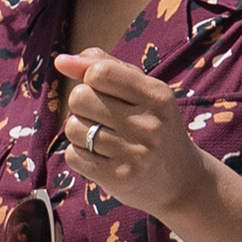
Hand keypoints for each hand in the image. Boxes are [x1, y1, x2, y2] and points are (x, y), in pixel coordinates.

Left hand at [56, 50, 215, 223]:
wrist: (180, 180)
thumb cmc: (153, 125)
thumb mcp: (142, 90)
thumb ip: (106, 66)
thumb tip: (61, 61)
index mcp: (157, 95)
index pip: (100, 72)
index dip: (89, 77)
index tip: (102, 89)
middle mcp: (149, 124)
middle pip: (79, 98)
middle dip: (82, 104)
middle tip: (102, 116)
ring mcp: (135, 154)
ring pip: (72, 128)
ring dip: (80, 131)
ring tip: (103, 138)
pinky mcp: (119, 178)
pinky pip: (73, 155)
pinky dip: (80, 154)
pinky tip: (102, 157)